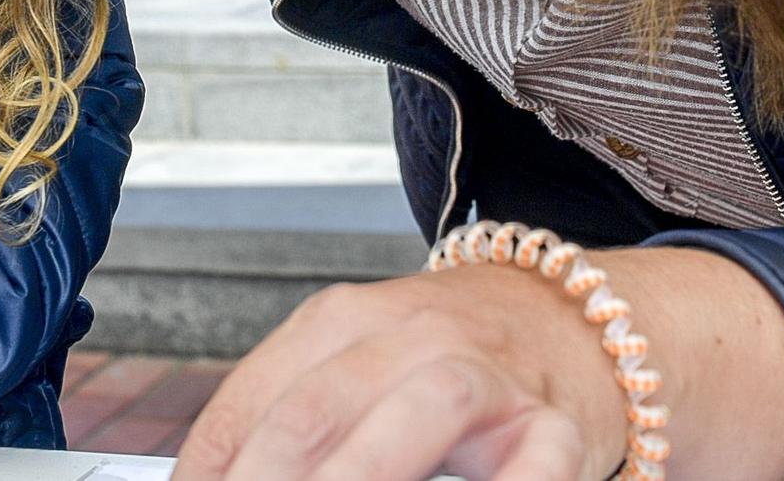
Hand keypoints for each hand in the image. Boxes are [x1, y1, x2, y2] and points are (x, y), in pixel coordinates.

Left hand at [176, 246, 783, 480]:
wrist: (573, 318)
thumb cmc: (444, 356)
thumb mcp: (355, 364)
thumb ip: (285, 418)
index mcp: (342, 321)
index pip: (250, 403)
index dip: (211, 470)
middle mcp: (412, 336)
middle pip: (317, 409)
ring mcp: (488, 376)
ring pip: (423, 409)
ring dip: (360, 475)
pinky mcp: (556, 425)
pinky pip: (536, 462)